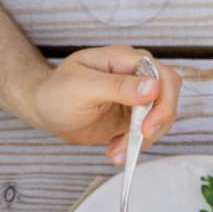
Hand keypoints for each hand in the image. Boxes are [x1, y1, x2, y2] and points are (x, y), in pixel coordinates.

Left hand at [26, 46, 181, 166]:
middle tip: (139, 139)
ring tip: (117, 152)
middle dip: (157, 122)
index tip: (147, 125)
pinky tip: (116, 150)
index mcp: (125, 59)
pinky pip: (149, 132)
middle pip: (168, 97)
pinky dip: (136, 145)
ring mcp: (138, 97)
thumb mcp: (82, 87)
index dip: (163, 100)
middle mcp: (136, 75)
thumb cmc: (56, 92)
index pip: (162, 75)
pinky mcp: (136, 116)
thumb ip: (118, 86)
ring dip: (144, 139)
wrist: (44, 111)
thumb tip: (154, 87)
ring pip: (162, 118)